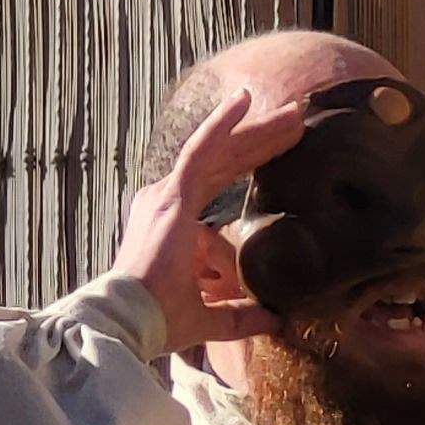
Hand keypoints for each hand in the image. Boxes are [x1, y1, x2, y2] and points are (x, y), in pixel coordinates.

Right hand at [112, 84, 305, 354]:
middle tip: (296, 119)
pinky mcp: (171, 197)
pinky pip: (200, 151)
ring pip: (220, 152)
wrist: (128, 323)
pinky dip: (221, 125)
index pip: (221, 180)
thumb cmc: (157, 322)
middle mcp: (167, 200)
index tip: (286, 147)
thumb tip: (275, 320)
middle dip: (262, 140)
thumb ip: (240, 316)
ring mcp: (167, 195)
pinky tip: (244, 101)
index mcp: (174, 222)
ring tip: (292, 113)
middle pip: (225, 160)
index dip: (252, 161)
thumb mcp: (210, 318)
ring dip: (257, 131)